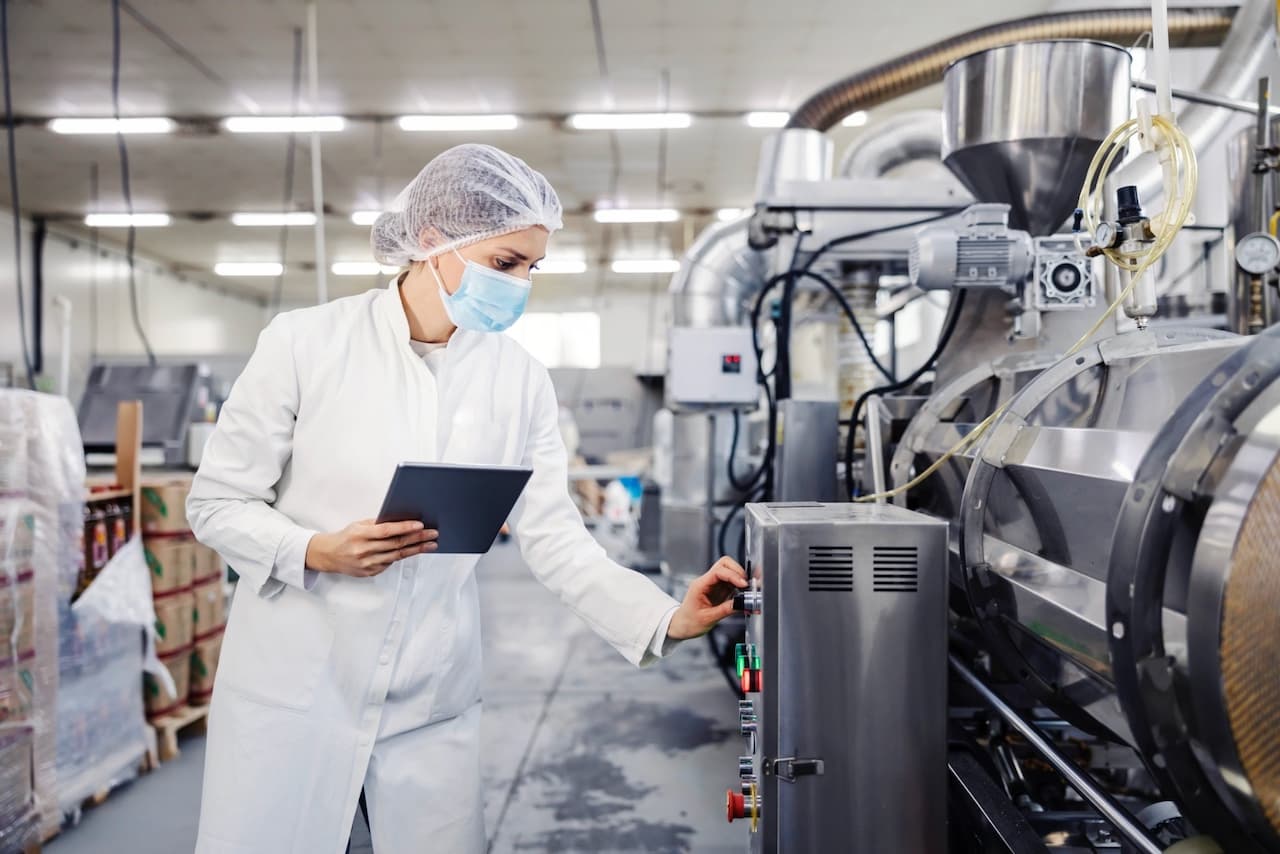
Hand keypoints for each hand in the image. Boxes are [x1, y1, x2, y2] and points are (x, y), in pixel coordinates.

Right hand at [305, 520, 437, 576]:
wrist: (328, 555)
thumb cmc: (346, 537)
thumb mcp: (359, 525)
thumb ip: (378, 524)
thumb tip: (401, 520)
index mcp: (360, 535)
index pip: (387, 531)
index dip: (405, 528)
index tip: (420, 525)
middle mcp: (363, 550)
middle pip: (396, 544)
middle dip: (417, 538)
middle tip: (433, 534)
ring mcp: (367, 563)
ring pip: (397, 556)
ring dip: (416, 549)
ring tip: (430, 544)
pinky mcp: (370, 572)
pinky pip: (390, 563)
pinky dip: (402, 556)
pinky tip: (414, 550)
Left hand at [667, 556, 748, 640]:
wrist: (682, 626)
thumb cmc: (689, 622)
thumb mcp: (708, 619)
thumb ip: (725, 610)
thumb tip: (741, 603)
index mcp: (700, 585)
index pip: (718, 571)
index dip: (733, 575)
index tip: (743, 584)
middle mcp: (706, 581)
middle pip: (724, 564)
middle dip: (738, 572)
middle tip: (746, 585)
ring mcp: (713, 585)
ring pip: (729, 571)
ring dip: (739, 579)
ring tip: (746, 592)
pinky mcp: (719, 590)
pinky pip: (731, 582)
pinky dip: (739, 586)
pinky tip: (742, 595)